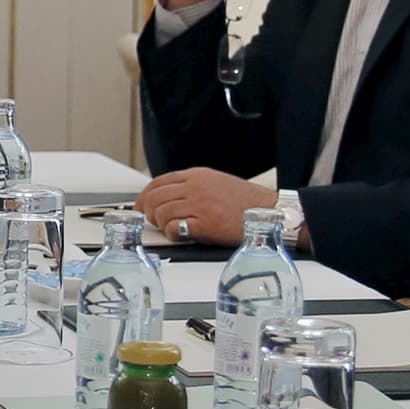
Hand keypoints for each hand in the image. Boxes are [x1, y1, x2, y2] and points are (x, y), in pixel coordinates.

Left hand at [134, 167, 275, 247]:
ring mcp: (199, 205)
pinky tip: (181, 234)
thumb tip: (169, 197)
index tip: (141, 207)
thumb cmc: (246, 202)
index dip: (144, 197)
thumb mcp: (217, 182)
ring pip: (160, 213)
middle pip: (154, 197)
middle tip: (153, 221)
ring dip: (161, 224)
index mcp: (197, 175)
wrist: (268, 212)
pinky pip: (174, 228)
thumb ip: (193, 186)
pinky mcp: (204, 224)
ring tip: (172, 229)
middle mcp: (195, 187)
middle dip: (147, 211)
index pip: (158, 182)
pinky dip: (172, 233)